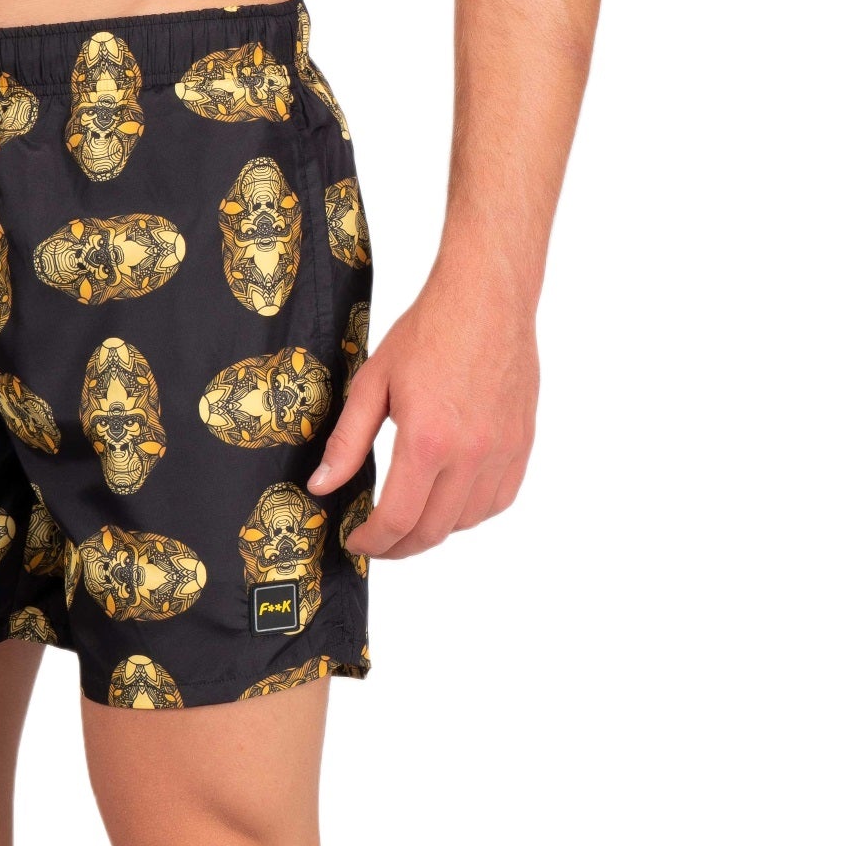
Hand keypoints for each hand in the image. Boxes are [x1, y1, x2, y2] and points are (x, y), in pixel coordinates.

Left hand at [308, 269, 537, 558]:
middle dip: (399, 547)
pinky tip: (450, 498)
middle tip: (377, 541)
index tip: (356, 540)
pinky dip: (471, 511)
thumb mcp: (373, 382)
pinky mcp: (522, 444)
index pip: (398, 520)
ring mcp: (501, 452)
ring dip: (435, 529)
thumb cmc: (429, 331)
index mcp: (427, 441)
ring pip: (467, 522)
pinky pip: (499, 500)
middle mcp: (470, 455)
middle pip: (433, 531)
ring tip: (410, 516)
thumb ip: (347, 441)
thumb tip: (322, 486)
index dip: (372, 542)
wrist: (486, 298)